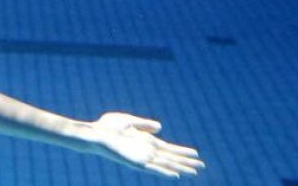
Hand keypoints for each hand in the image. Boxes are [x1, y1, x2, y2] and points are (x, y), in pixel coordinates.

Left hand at [87, 112, 203, 177]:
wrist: (95, 132)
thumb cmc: (107, 126)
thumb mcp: (129, 121)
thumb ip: (145, 124)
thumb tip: (160, 127)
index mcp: (146, 140)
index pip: (169, 148)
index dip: (182, 151)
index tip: (196, 153)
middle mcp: (146, 150)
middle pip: (171, 157)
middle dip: (186, 161)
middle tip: (202, 166)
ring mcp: (142, 157)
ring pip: (166, 164)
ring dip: (180, 168)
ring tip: (194, 172)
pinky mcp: (135, 162)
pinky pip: (153, 169)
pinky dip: (164, 172)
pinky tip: (175, 175)